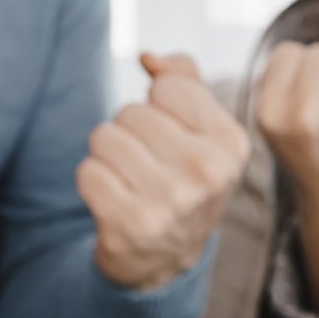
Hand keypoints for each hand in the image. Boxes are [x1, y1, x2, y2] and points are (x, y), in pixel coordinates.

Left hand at [76, 53, 249, 290]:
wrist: (165, 259)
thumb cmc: (181, 179)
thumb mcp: (199, 130)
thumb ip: (182, 80)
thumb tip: (148, 58)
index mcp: (231, 143)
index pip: (167, 87)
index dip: (158, 106)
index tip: (170, 136)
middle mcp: (207, 173)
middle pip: (132, 112)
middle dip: (128, 132)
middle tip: (146, 164)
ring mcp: (170, 202)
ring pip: (104, 138)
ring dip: (106, 155)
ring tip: (128, 179)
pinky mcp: (130, 225)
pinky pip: (87, 172)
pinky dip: (93, 181)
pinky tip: (114, 200)